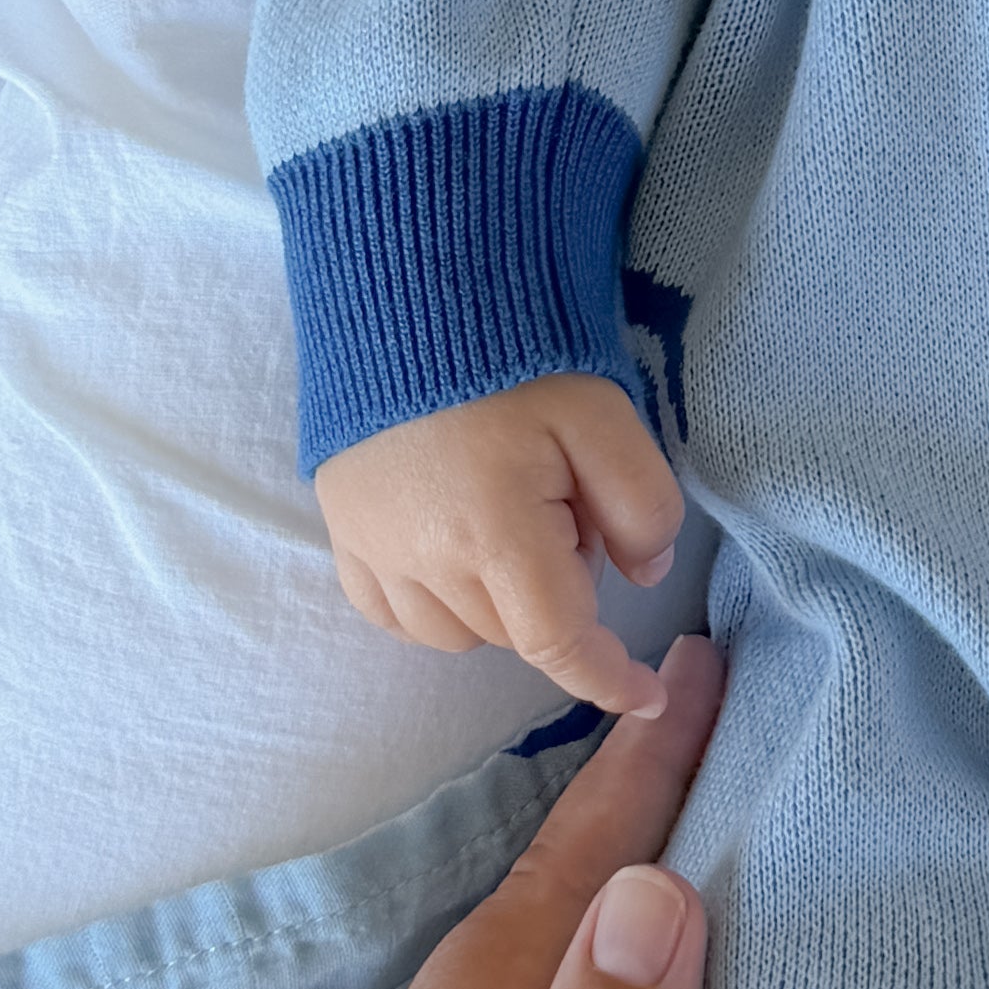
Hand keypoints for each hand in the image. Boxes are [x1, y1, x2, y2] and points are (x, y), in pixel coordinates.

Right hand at [314, 369, 684, 711]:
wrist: (407, 294)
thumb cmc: (513, 355)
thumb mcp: (605, 416)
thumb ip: (642, 504)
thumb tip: (643, 575)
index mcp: (494, 533)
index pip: (556, 642)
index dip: (606, 677)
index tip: (647, 694)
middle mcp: (422, 560)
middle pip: (512, 633)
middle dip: (556, 599)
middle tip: (569, 515)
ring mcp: (371, 550)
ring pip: (455, 634)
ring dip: (497, 605)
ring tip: (510, 518)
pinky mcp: (341, 534)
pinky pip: (394, 615)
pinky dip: (435, 607)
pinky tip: (456, 553)